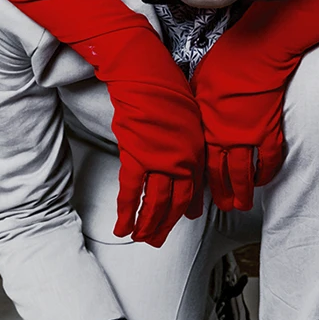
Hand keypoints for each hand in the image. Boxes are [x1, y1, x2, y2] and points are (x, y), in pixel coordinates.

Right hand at [100, 36, 207, 244]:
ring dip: (147, 225)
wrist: (149, 79)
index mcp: (196, 153)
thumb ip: (190, 148)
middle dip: (165, 224)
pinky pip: (130, 191)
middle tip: (157, 241)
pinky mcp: (136, 158)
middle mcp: (181, 163)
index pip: (193, 189)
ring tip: (140, 239)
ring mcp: (159, 162)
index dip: (187, 208)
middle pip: (174, 203)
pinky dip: (125, 211)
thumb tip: (186, 170)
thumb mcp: (191, 121)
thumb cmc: (170, 92)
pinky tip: (122, 226)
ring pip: (154, 203)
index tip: (185, 219)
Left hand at [193, 0, 310, 209]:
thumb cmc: (225, 60)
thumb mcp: (198, 83)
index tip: (196, 195)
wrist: (256, 50)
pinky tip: (264, 180)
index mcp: (205, 126)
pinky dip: (267, 172)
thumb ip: (196, 108)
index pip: (201, 162)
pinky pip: (269, 159)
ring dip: (244, 191)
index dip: (199, 182)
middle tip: (224, 207)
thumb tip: (190, 118)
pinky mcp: (269, 129)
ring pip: (245, 173)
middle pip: (223, 174)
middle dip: (222, 194)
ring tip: (243, 205)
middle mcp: (225, 136)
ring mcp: (249, 135)